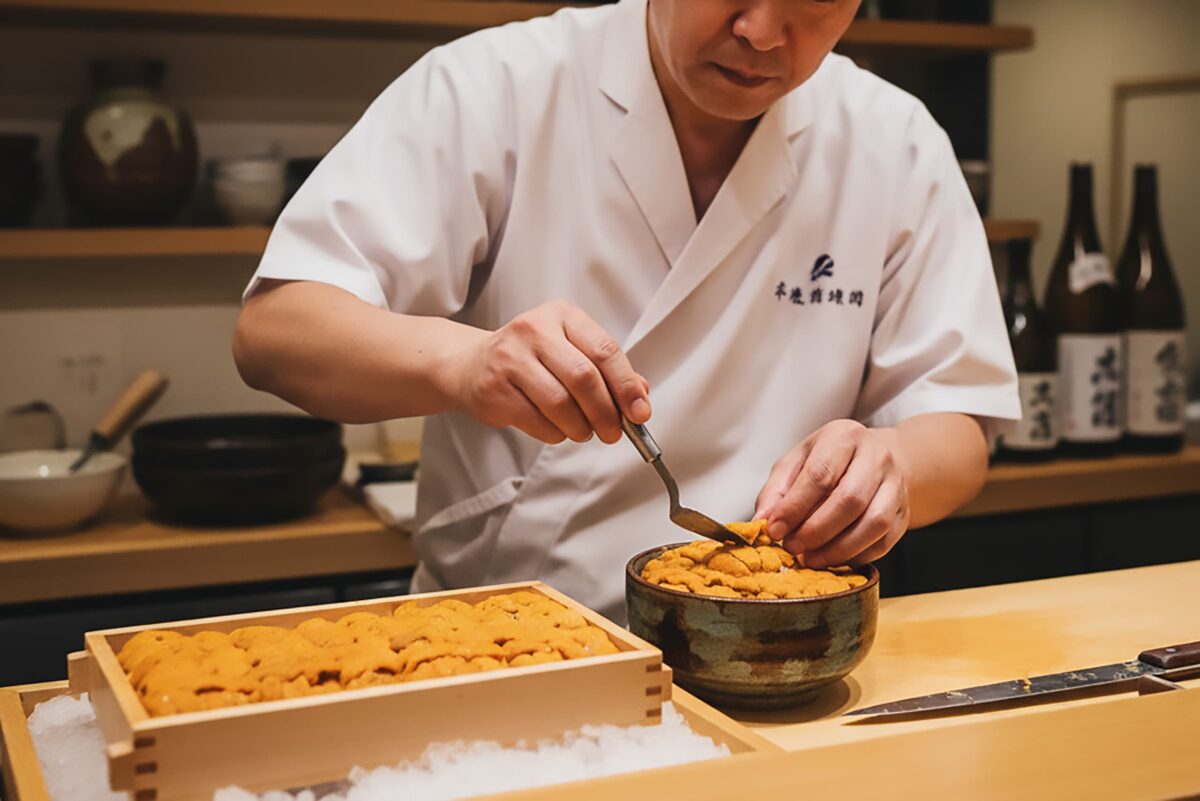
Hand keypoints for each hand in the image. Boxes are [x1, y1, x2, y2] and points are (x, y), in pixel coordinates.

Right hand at [452, 300, 649, 443]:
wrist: (472, 364)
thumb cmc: (531, 359)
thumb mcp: (571, 350)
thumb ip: (607, 371)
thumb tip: (641, 398)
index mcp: (563, 315)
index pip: (605, 349)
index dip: (627, 385)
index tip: (639, 413)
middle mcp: (535, 330)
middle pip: (584, 378)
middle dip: (606, 413)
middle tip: (613, 432)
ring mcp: (511, 358)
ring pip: (561, 403)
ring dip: (581, 427)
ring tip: (584, 431)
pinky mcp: (495, 388)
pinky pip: (538, 421)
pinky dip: (556, 434)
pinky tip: (557, 429)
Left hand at [754, 420, 909, 567]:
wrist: (876, 457)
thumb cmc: (829, 460)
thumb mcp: (796, 462)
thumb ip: (776, 490)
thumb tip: (762, 522)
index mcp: (844, 436)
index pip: (820, 475)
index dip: (795, 508)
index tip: (775, 530)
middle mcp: (876, 456)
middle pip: (849, 500)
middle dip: (816, 531)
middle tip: (792, 547)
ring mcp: (896, 484)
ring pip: (874, 523)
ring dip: (838, 549)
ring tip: (811, 558)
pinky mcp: (905, 512)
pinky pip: (884, 541)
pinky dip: (857, 556)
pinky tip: (834, 559)